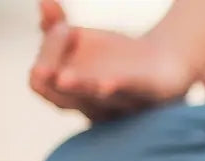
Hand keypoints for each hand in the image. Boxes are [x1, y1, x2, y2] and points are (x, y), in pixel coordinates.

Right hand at [30, 0, 200, 121]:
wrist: (164, 62)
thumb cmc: (112, 56)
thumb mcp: (77, 40)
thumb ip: (54, 25)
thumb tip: (45, 1)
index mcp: (69, 95)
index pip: (40, 80)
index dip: (46, 54)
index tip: (61, 26)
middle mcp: (92, 106)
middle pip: (61, 98)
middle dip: (52, 80)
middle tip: (45, 65)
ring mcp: (121, 102)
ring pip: (97, 100)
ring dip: (82, 87)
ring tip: (65, 78)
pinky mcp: (151, 94)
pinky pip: (132, 93)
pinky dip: (119, 87)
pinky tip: (108, 83)